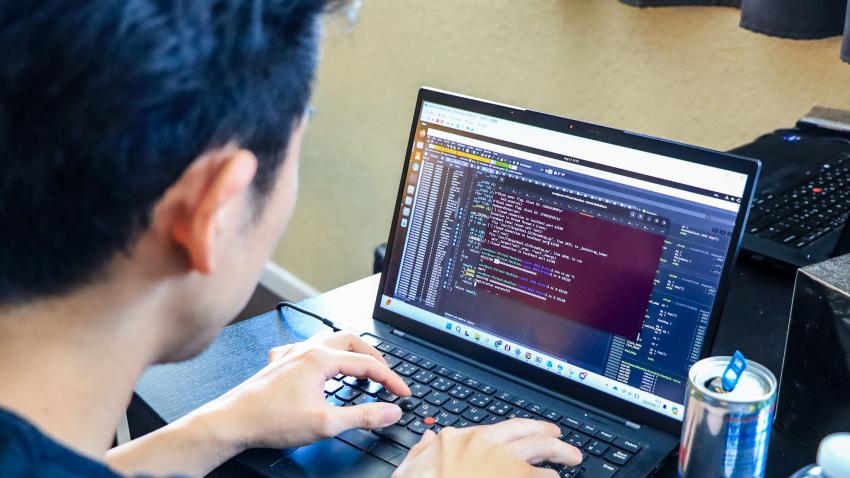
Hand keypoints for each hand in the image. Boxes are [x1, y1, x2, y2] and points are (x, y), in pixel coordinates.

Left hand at [203, 331, 410, 450]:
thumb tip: (391, 411)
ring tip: (360, 366)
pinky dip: (322, 354)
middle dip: (373, 356)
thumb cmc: (271, 420)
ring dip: (349, 351)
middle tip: (386, 374)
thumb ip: (363, 416)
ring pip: (328, 341)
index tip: (402, 393)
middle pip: (351, 340)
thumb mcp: (326, 423)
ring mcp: (291, 354)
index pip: (367, 364)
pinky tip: (319, 365)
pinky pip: (305, 348)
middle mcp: (306, 350)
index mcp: (321, 359)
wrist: (232, 422)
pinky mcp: (280, 363)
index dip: (391, 379)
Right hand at [393, 419, 582, 477]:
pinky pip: (544, 476)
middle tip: (560, 439)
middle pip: (526, 431)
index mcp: (460, 439)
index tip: (524, 434)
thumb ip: (422, 450)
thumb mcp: (411, 467)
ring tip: (571, 457)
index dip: (516, 432)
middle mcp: (486, 444)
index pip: (496, 430)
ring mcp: (505, 461)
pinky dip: (552, 477)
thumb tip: (428, 438)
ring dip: (559, 453)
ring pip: (542, 449)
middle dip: (547, 434)